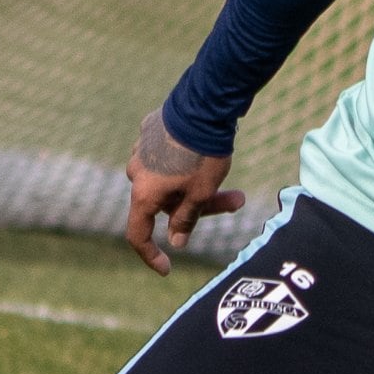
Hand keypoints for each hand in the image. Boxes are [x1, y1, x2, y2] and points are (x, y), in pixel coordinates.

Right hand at [124, 110, 238, 273]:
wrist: (204, 104)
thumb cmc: (203, 154)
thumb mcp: (201, 193)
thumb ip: (186, 220)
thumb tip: (176, 241)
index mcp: (143, 192)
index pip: (138, 234)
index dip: (151, 255)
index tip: (167, 268)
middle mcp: (136, 172)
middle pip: (166, 203)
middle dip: (199, 207)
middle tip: (236, 202)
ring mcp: (142, 150)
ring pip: (170, 180)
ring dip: (198, 186)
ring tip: (235, 186)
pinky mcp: (152, 131)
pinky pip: (168, 159)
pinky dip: (187, 166)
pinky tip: (211, 153)